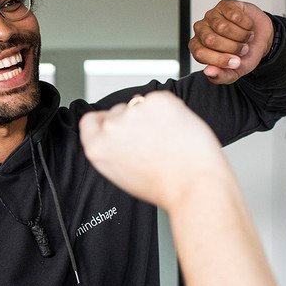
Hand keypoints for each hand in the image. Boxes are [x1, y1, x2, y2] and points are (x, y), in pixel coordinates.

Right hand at [79, 92, 229, 211]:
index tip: (117, 126)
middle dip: (131, 121)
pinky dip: (169, 111)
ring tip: (167, 140)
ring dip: (151, 116)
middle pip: (117, 111)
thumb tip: (118, 137)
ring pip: (140, 105)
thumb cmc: (165, 186)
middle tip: (151, 140)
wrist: (194, 184)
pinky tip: (176, 131)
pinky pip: (161, 101)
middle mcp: (112, 127)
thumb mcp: (123, 174)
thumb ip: (113, 151)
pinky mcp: (159, 100)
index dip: (104, 123)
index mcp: (98, 147)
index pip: (90, 121)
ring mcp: (135, 111)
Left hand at [189, 0, 274, 84]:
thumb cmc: (243, 54)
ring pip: (223, 27)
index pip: (200, 54)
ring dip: (241, 36)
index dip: (220, 60)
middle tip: (243, 49)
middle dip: (232, 48)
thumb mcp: (234, 72)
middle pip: (211, 40)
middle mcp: (201, 30)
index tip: (236, 62)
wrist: (260, 38)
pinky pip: (235, 15)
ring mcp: (212, 16)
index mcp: (198, 47)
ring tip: (246, 38)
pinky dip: (247, 24)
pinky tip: (247, 26)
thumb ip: (220, 76)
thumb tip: (208, 72)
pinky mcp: (224, 5)